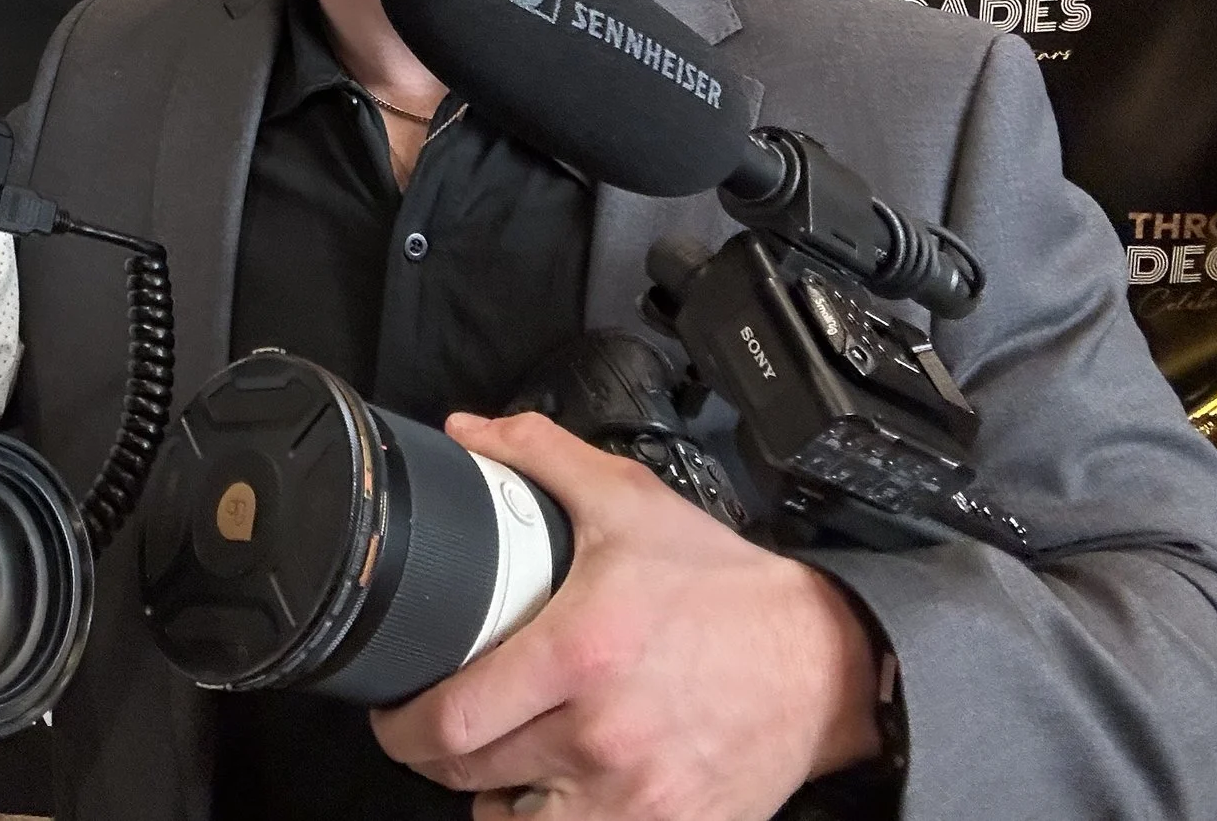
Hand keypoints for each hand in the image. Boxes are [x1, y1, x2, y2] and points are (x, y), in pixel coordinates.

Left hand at [368, 412, 881, 820]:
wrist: (823, 662)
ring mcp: (635, 797)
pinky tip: (553, 791)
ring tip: (495, 760)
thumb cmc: (723, 587)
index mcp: (581, 653)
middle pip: (470, 775)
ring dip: (492, 796)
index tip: (393, 712)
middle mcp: (601, 735)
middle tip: (436, 729)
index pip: (451, 720)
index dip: (402, 725)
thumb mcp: (628, 500)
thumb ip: (539, 455)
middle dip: (436, 755)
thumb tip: (466, 433)